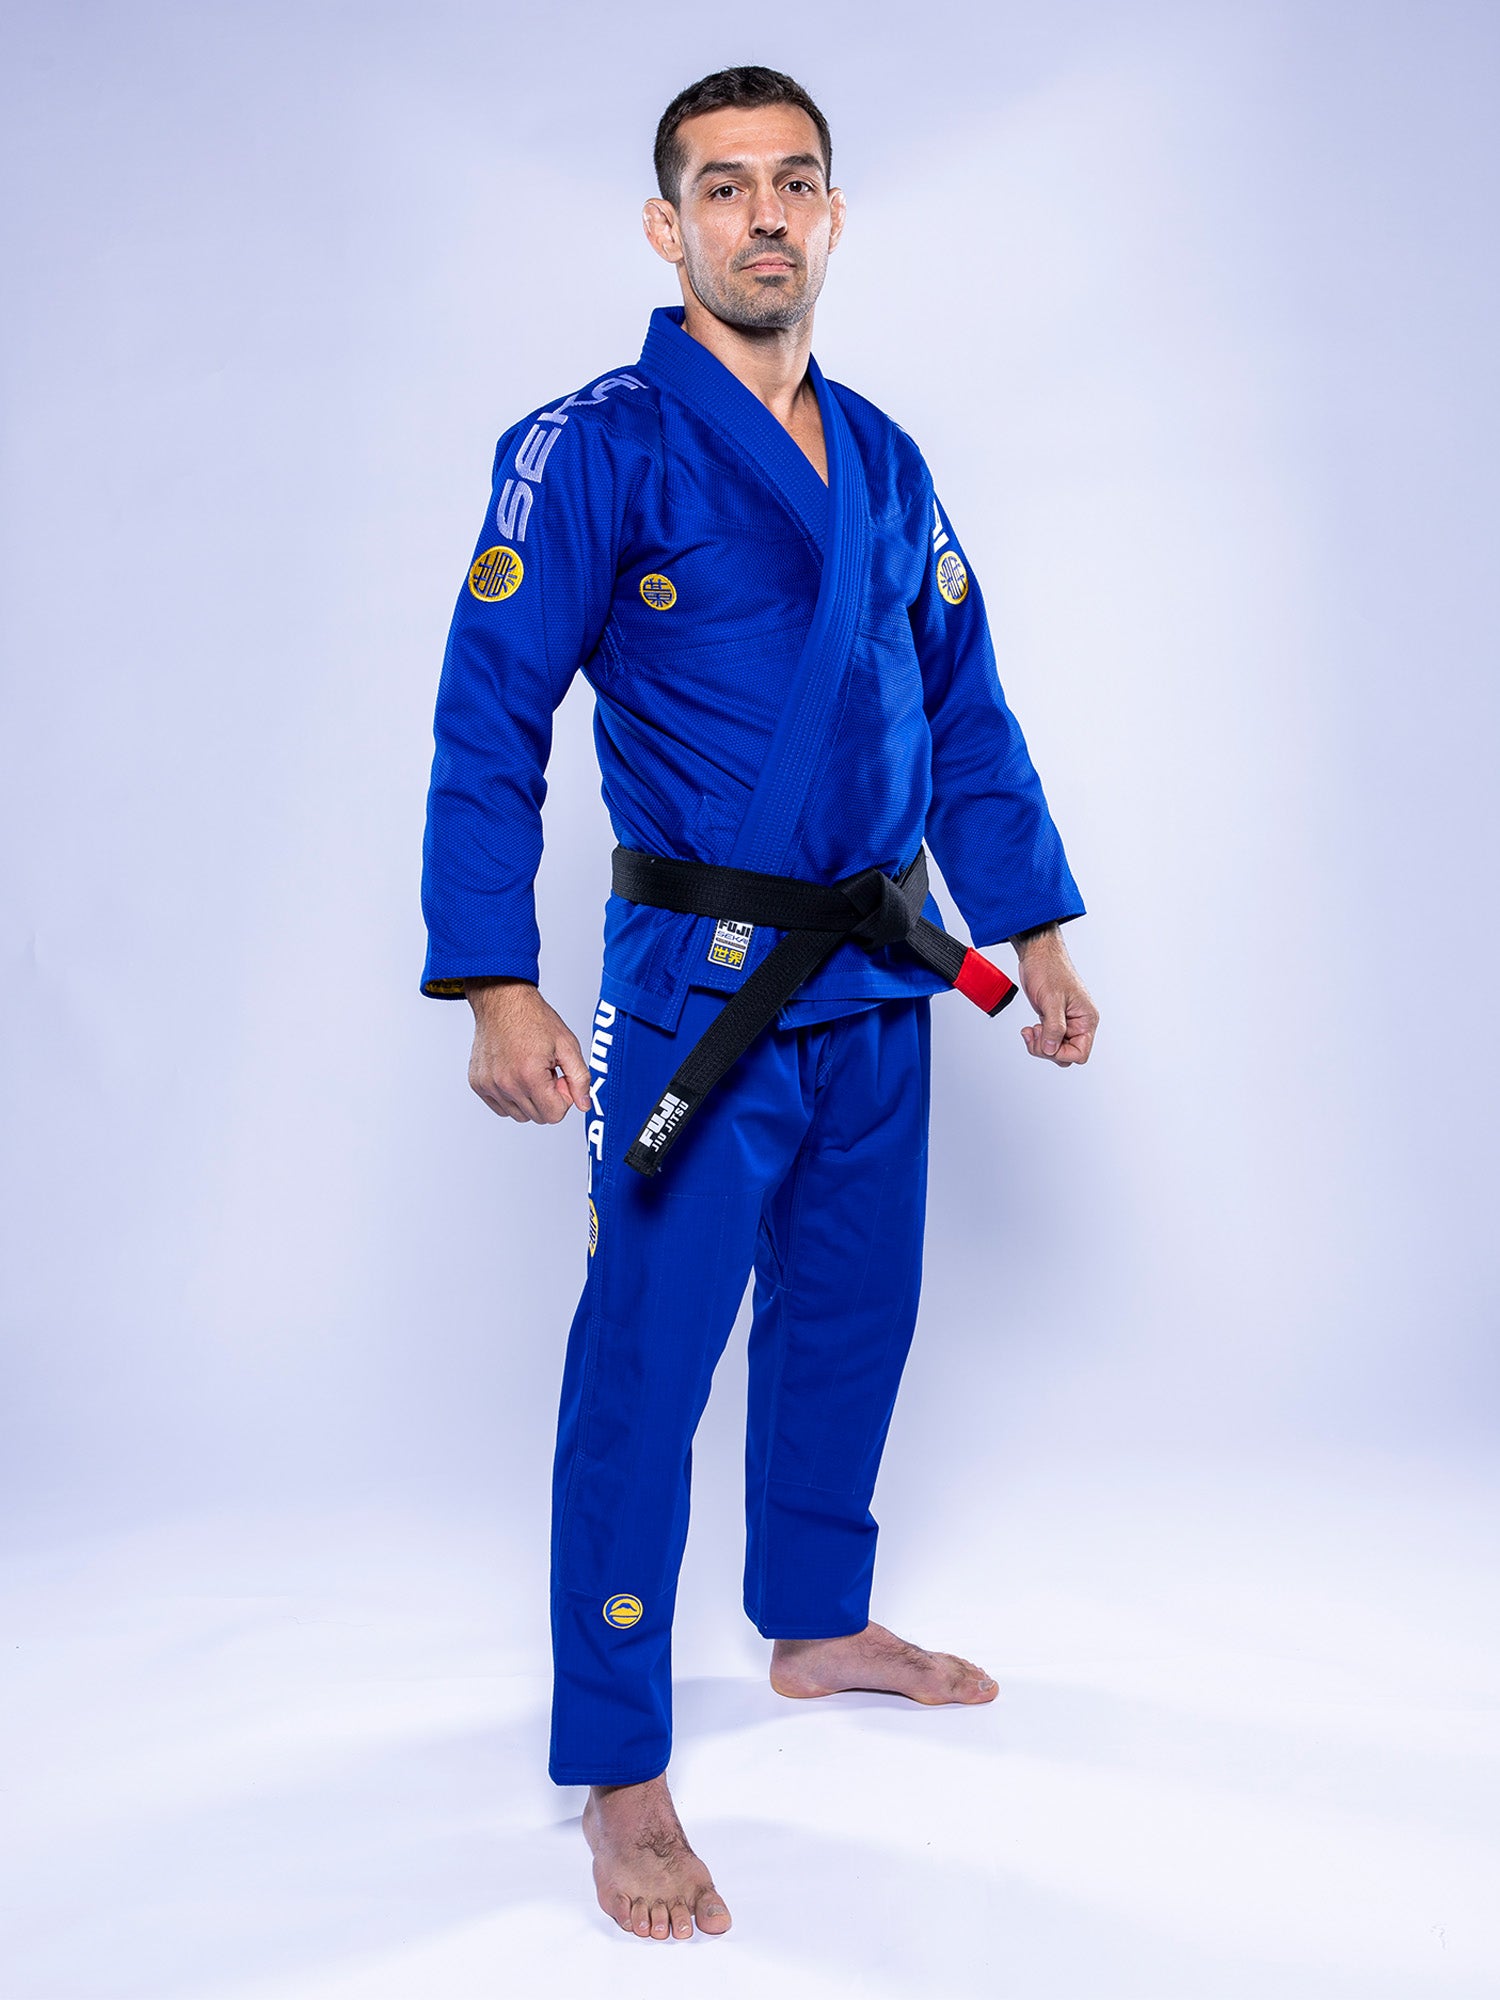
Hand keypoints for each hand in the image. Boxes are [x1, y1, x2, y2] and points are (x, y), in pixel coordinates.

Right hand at [464, 978, 591, 1123]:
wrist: (502, 1001)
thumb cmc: (533, 1018)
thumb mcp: (567, 1045)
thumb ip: (580, 1078)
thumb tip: (584, 1104)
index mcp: (529, 1076)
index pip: (554, 1115)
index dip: (563, 1098)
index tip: (559, 1078)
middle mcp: (506, 1084)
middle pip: (538, 1117)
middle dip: (548, 1098)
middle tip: (546, 1072)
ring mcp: (489, 1086)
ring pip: (519, 1115)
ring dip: (529, 1098)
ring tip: (529, 1070)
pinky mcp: (478, 1084)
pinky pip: (501, 1107)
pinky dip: (512, 1097)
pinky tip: (516, 1074)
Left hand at [1010, 927, 1097, 1066]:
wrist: (1037, 955)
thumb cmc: (1049, 969)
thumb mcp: (1052, 999)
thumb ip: (1054, 1027)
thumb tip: (1052, 1049)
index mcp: (1086, 1019)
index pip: (1080, 1053)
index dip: (1061, 1053)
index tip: (1047, 1040)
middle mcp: (1079, 1023)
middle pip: (1066, 1055)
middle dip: (1047, 1049)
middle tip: (1035, 1033)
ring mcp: (1066, 1022)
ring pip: (1055, 1049)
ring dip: (1040, 1045)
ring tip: (1031, 1030)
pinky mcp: (1053, 1019)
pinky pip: (1047, 1040)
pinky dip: (1036, 1038)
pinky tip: (1029, 1029)